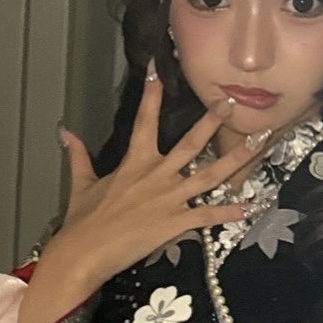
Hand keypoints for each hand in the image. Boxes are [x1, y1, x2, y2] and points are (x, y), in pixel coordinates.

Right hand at [15, 69, 264, 322]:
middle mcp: (156, 175)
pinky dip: (227, 213)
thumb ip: (78, 155)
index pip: (144, 120)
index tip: (157, 69)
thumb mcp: (81, 183)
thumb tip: (64, 131)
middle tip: (230, 103)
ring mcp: (169, 198)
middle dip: (211, 122)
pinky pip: (207, 216)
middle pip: (190, 143)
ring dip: (236, 159)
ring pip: (209, 175)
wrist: (83, 253)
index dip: (151, 94)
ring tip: (259, 144)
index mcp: (134, 162)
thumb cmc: (83, 220)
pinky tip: (248, 208)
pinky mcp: (175, 223)